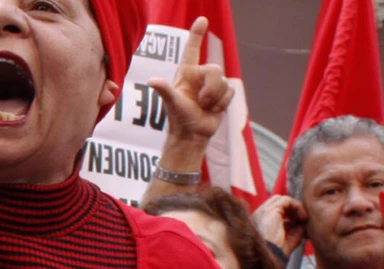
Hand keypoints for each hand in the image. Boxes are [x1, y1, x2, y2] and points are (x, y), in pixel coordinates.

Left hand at [149, 17, 233, 145]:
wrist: (192, 135)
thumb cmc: (179, 118)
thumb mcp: (172, 103)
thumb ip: (165, 90)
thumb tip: (152, 81)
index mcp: (186, 73)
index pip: (192, 49)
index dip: (197, 34)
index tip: (202, 19)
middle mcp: (199, 76)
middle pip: (215, 70)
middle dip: (211, 88)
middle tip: (202, 101)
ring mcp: (211, 85)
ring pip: (224, 82)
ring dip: (216, 98)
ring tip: (205, 107)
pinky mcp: (222, 94)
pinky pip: (231, 92)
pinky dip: (222, 103)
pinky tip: (213, 110)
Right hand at [251, 195, 307, 251]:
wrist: (269, 259)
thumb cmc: (274, 256)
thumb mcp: (287, 243)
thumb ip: (294, 232)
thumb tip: (302, 224)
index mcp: (259, 224)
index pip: (274, 212)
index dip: (289, 215)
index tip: (299, 224)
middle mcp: (258, 216)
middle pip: (277, 203)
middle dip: (292, 209)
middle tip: (303, 219)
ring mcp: (262, 212)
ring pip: (281, 200)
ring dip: (295, 207)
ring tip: (304, 218)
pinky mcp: (270, 210)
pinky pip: (286, 200)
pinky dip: (297, 206)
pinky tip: (302, 217)